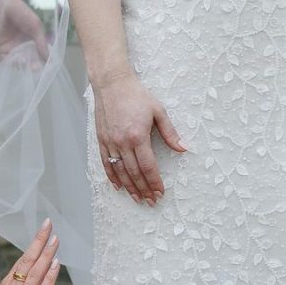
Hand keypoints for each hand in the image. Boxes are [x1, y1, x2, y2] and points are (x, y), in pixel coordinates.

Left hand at [0, 0, 50, 67]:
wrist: (0, 4)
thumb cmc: (20, 11)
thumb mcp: (35, 26)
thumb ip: (41, 43)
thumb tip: (48, 59)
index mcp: (33, 37)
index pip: (40, 52)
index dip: (44, 59)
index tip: (48, 65)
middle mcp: (23, 44)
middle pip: (30, 59)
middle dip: (34, 64)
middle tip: (36, 67)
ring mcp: (12, 47)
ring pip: (19, 61)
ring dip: (24, 65)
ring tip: (27, 64)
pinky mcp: (0, 48)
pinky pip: (6, 60)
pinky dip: (12, 64)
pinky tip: (18, 63)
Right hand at [0, 220, 59, 284]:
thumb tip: (29, 274)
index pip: (22, 260)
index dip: (33, 244)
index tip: (42, 229)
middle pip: (28, 260)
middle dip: (39, 241)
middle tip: (49, 224)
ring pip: (36, 272)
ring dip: (47, 254)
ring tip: (55, 239)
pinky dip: (50, 276)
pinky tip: (56, 264)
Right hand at [94, 71, 186, 204]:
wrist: (112, 83)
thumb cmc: (136, 95)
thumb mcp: (158, 111)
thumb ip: (170, 133)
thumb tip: (183, 148)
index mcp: (138, 136)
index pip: (148, 167)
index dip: (155, 182)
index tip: (160, 192)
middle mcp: (123, 142)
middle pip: (134, 173)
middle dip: (144, 189)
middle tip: (151, 201)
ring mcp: (111, 142)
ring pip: (120, 172)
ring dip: (130, 187)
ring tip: (137, 198)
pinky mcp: (102, 140)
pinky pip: (106, 163)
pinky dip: (112, 177)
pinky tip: (118, 186)